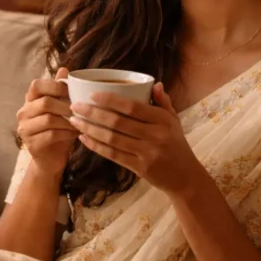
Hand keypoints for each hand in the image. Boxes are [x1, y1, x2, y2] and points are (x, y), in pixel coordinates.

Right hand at [16, 68, 79, 176]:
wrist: (51, 159)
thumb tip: (65, 68)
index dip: (55, 85)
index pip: (36, 85)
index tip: (71, 91)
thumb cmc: (58, 130)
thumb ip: (60, 90)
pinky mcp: (31, 144)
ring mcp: (25, 129)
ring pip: (49, 119)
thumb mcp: (61, 108)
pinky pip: (51, 135)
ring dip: (68, 121)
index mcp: (30, 100)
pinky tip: (75, 134)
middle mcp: (23, 113)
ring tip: (81, 123)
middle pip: (44, 102)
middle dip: (66, 105)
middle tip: (80, 110)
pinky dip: (66, 133)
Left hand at [69, 82, 199, 193]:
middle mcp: (155, 136)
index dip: (110, 100)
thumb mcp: (174, 121)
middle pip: (118, 122)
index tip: (92, 94)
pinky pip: (113, 155)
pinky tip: (83, 139)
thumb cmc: (176, 144)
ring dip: (90, 129)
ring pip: (112, 139)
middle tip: (74, 106)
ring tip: (74, 121)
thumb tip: (155, 84)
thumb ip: (163, 102)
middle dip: (93, 113)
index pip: (133, 107)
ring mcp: (147, 153)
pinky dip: (96, 146)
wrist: (185, 177)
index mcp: (162, 120)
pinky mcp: (140, 168)